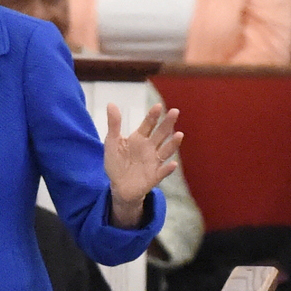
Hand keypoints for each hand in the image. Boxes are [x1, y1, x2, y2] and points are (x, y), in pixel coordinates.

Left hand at [103, 102, 180, 226]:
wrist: (119, 186)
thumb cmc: (116, 162)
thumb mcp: (111, 142)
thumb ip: (114, 124)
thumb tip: (111, 103)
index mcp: (140, 138)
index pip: (148, 124)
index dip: (153, 115)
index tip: (158, 106)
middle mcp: (150, 148)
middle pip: (161, 134)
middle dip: (167, 123)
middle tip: (174, 111)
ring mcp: (154, 161)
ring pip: (166, 151)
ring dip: (173, 144)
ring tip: (179, 135)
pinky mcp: (154, 176)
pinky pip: (163, 172)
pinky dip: (168, 168)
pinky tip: (173, 164)